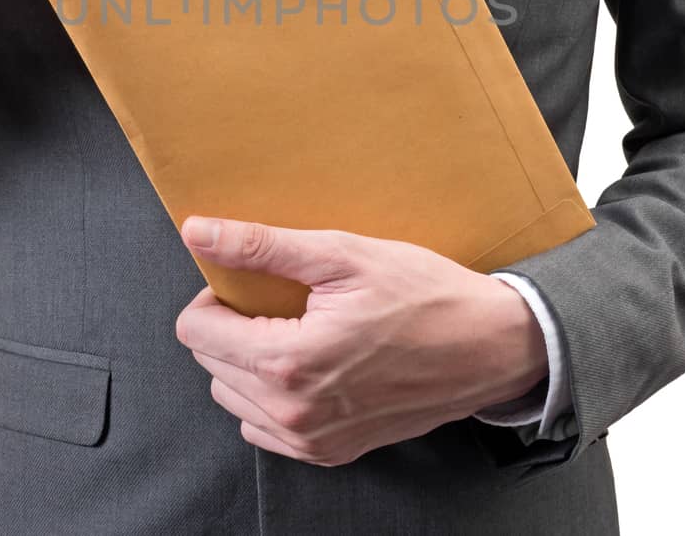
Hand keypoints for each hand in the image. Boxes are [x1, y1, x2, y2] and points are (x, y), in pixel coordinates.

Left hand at [174, 217, 548, 466]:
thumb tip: (198, 232)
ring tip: (300, 332)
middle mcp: (293, 413)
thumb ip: (261, 246)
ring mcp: (311, 441)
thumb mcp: (342, 255)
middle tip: (285, 303)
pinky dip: (272, 397)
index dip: (215, 296)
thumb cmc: (425, 295)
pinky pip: (264, 429)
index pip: (195, 331)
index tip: (252, 284)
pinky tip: (311, 366)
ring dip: (249, 363)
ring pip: (232, 397)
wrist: (490, 347)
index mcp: (288, 361)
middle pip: (210, 363)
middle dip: (234, 327)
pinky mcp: (330, 453)